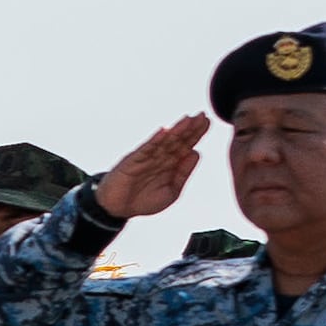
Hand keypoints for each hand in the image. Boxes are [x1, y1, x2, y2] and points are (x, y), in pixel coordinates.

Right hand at [88, 115, 204, 222]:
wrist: (117, 210)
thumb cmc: (143, 201)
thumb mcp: (171, 191)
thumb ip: (183, 173)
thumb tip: (196, 152)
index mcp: (170, 165)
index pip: (185, 145)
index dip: (196, 134)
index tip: (208, 121)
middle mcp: (159, 158)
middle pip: (177, 140)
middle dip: (190, 128)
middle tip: (202, 115)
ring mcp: (146, 159)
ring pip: (163, 142)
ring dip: (176, 131)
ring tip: (188, 120)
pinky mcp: (132, 162)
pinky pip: (145, 150)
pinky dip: (154, 141)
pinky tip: (164, 132)